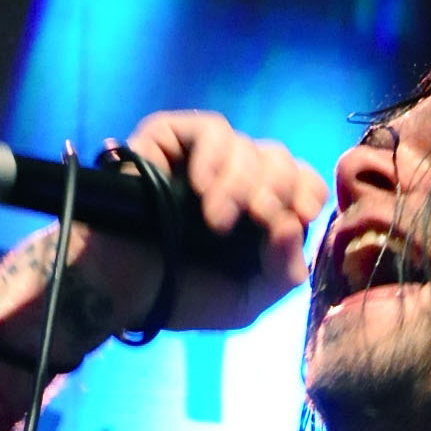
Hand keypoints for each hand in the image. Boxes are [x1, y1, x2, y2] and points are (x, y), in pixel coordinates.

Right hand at [71, 109, 329, 334]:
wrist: (122, 289)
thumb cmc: (182, 294)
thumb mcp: (246, 300)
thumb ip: (282, 272)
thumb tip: (293, 225)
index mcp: (262, 212)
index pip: (304, 183)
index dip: (307, 192)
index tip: (301, 215)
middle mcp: (239, 178)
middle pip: (280, 160)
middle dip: (277, 190)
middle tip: (257, 221)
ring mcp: (206, 156)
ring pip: (247, 146)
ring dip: (241, 183)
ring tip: (216, 220)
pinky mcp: (172, 137)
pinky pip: (209, 130)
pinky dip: (213, 156)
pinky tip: (200, 188)